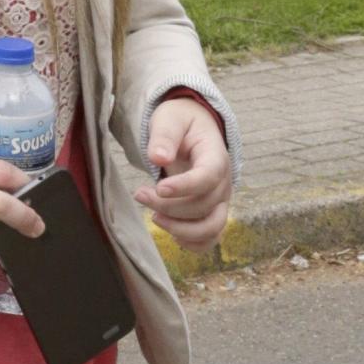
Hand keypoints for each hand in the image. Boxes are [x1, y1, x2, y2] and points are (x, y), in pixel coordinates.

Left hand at [135, 99, 231, 252]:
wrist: (191, 130)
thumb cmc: (179, 124)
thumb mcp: (169, 120)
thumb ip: (164, 137)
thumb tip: (158, 157)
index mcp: (216, 156)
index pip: (208, 177)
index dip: (185, 187)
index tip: (159, 188)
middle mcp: (223, 183)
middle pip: (204, 205)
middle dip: (168, 206)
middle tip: (140, 193)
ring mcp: (219, 201)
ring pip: (211, 228)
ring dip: (180, 229)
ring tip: (153, 217)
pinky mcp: (211, 213)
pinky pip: (210, 238)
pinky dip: (192, 243)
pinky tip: (168, 231)